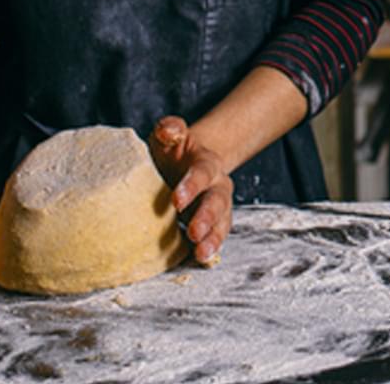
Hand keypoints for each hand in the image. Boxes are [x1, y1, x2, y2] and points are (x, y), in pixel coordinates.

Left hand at [149, 116, 233, 264]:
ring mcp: (217, 208)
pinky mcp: (211, 225)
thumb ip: (171, 129)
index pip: (202, 173)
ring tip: (201, 254)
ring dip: (213, 239)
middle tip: (194, 233)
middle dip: (207, 218)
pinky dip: (210, 250)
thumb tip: (168, 131)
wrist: (188, 162)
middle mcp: (217, 186)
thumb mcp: (170, 135)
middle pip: (217, 202)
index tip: (176, 200)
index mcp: (206, 163)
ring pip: (222, 223)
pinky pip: (215, 237)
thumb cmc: (174, 151)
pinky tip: (201, 261)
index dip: (191, 186)